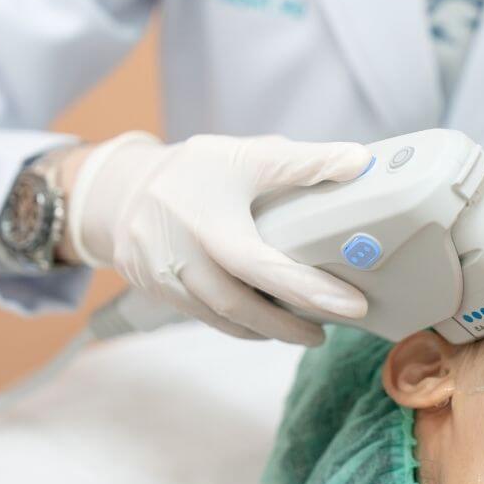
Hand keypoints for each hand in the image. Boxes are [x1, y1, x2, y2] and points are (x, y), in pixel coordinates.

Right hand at [62, 132, 373, 345]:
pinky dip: (241, 325)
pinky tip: (267, 322)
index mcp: (207, 219)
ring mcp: (163, 278)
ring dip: (268, 329)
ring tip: (307, 329)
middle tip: (334, 327)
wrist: (124, 189)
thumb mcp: (247, 154)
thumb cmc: (196, 170)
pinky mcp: (156, 293)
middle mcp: (180, 254)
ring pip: (222, 319)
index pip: (262, 265)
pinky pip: (205, 318)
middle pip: (240, 306)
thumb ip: (304, 162)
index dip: (308, 288)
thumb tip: (359, 162)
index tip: (352, 305)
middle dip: (290, 324)